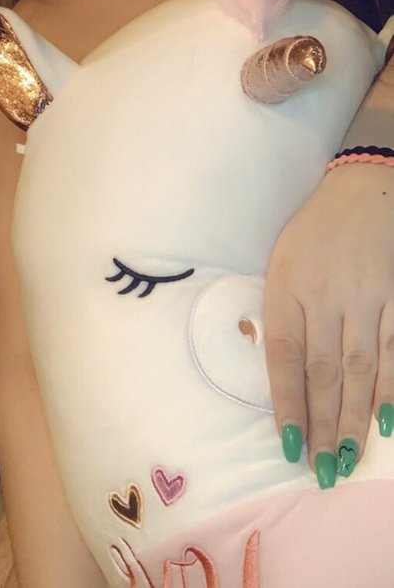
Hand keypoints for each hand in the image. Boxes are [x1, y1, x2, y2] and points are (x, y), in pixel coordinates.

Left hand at [264, 162, 393, 487]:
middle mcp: (325, 297)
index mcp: (287, 288)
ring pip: (360, 369)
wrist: (363, 190)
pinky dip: (391, 386)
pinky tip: (387, 420)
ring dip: (353, 418)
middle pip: (323, 372)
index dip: (287, 405)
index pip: (285, 358)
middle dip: (321, 425)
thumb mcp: (280, 263)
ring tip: (347, 459)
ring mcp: (365, 298)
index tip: (289, 446)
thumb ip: (279, 314)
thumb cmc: (312, 232)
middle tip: (321, 471)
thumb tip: (279, 372)